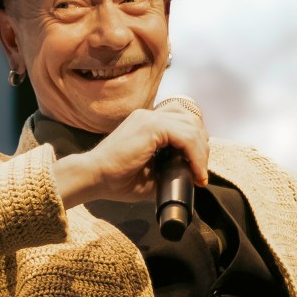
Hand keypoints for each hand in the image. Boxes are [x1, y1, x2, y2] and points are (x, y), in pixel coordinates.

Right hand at [53, 101, 208, 206]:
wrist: (94, 178)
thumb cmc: (116, 180)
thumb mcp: (151, 174)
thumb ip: (169, 167)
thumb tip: (190, 174)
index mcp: (147, 124)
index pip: (182, 121)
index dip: (196, 143)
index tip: (198, 170)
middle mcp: (148, 115)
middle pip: (191, 120)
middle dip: (202, 147)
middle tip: (200, 173)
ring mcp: (149, 118)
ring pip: (191, 126)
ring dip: (201, 152)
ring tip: (199, 174)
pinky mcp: (150, 126)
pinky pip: (185, 136)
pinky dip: (195, 155)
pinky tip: (195, 173)